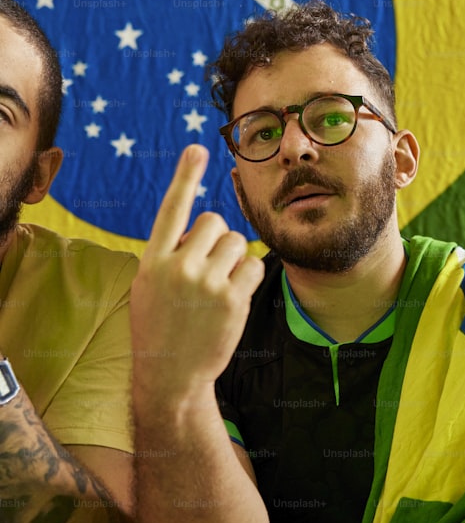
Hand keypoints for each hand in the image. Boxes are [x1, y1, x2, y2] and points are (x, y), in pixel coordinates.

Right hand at [130, 145, 264, 398]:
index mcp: (153, 260)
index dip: (186, 177)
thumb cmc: (161, 325)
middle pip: (217, 223)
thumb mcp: (151, 286)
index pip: (171, 209)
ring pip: (239, 243)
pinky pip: (255, 266)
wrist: (171, 373)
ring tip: (219, 286)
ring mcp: (207, 284)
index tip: (197, 148)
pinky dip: (249, 276)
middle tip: (209, 269)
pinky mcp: (233, 299)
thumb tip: (203, 228)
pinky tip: (234, 296)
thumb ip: (172, 254)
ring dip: (236, 258)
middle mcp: (179, 267)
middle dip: (219, 240)